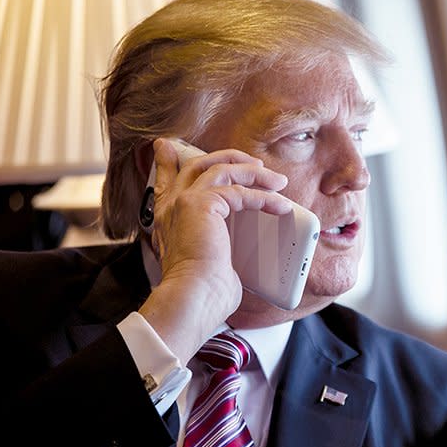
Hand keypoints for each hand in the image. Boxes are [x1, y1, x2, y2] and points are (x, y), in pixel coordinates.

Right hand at [138, 138, 291, 361]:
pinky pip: (238, 191)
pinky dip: (263, 197)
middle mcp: (171, 206)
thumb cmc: (202, 293)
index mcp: (167, 218)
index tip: (169, 146)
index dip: (168, 160)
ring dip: (253, 173)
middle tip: (254, 163)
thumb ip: (216, 247)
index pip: (166, 180)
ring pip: (221, 169)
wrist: (192, 299)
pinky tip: (280, 206)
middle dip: (227, 157)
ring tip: (277, 182)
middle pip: (197, 164)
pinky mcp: (201, 205)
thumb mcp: (209, 262)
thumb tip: (237, 259)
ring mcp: (184, 202)